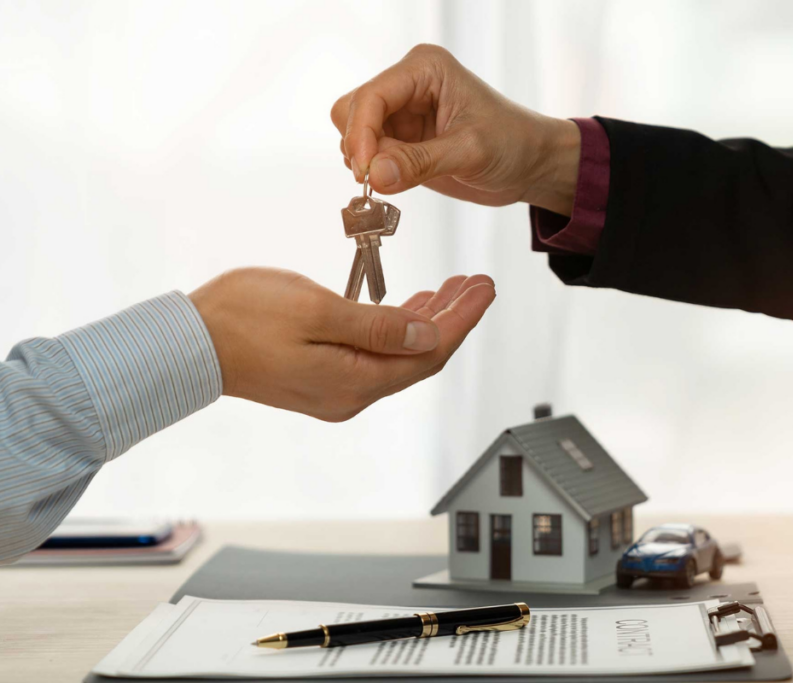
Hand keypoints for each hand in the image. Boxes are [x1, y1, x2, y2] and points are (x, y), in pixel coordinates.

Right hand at [189, 267, 494, 421]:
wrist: (186, 344)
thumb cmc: (242, 319)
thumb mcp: (316, 310)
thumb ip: (376, 325)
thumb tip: (427, 333)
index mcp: (355, 381)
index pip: (428, 351)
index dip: (462, 319)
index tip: (485, 288)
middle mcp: (352, 394)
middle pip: (419, 356)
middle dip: (453, 318)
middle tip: (477, 283)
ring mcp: (336, 390)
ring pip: (399, 356)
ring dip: (426, 321)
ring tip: (453, 289)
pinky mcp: (322, 379)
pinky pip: (375, 356)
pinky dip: (396, 329)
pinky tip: (407, 308)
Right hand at [330, 43, 580, 215]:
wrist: (530, 165)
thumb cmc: (513, 144)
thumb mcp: (469, 152)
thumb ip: (419, 162)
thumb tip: (374, 175)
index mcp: (425, 69)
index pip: (372, 96)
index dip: (360, 134)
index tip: (366, 172)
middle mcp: (407, 84)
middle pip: (352, 111)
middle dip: (360, 148)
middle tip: (379, 180)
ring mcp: (401, 112)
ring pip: (354, 134)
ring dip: (366, 162)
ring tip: (398, 180)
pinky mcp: (401, 139)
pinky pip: (369, 154)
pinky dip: (374, 172)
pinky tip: (398, 182)